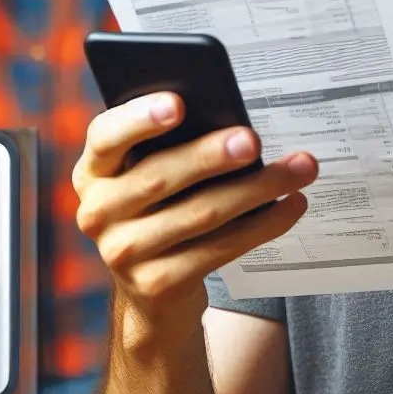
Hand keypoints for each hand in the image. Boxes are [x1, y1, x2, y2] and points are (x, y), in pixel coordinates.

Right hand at [73, 93, 316, 348]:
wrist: (152, 290)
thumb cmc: (160, 206)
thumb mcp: (149, 171)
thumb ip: (171, 144)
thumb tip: (229, 119)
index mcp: (94, 170)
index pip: (106, 136)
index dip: (140, 118)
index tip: (178, 103)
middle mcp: (98, 212)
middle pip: (160, 176)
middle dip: (212, 155)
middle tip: (253, 140)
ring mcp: (124, 253)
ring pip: (201, 213)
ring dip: (257, 188)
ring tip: (298, 169)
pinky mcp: (158, 284)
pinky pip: (221, 248)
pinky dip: (265, 224)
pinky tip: (291, 204)